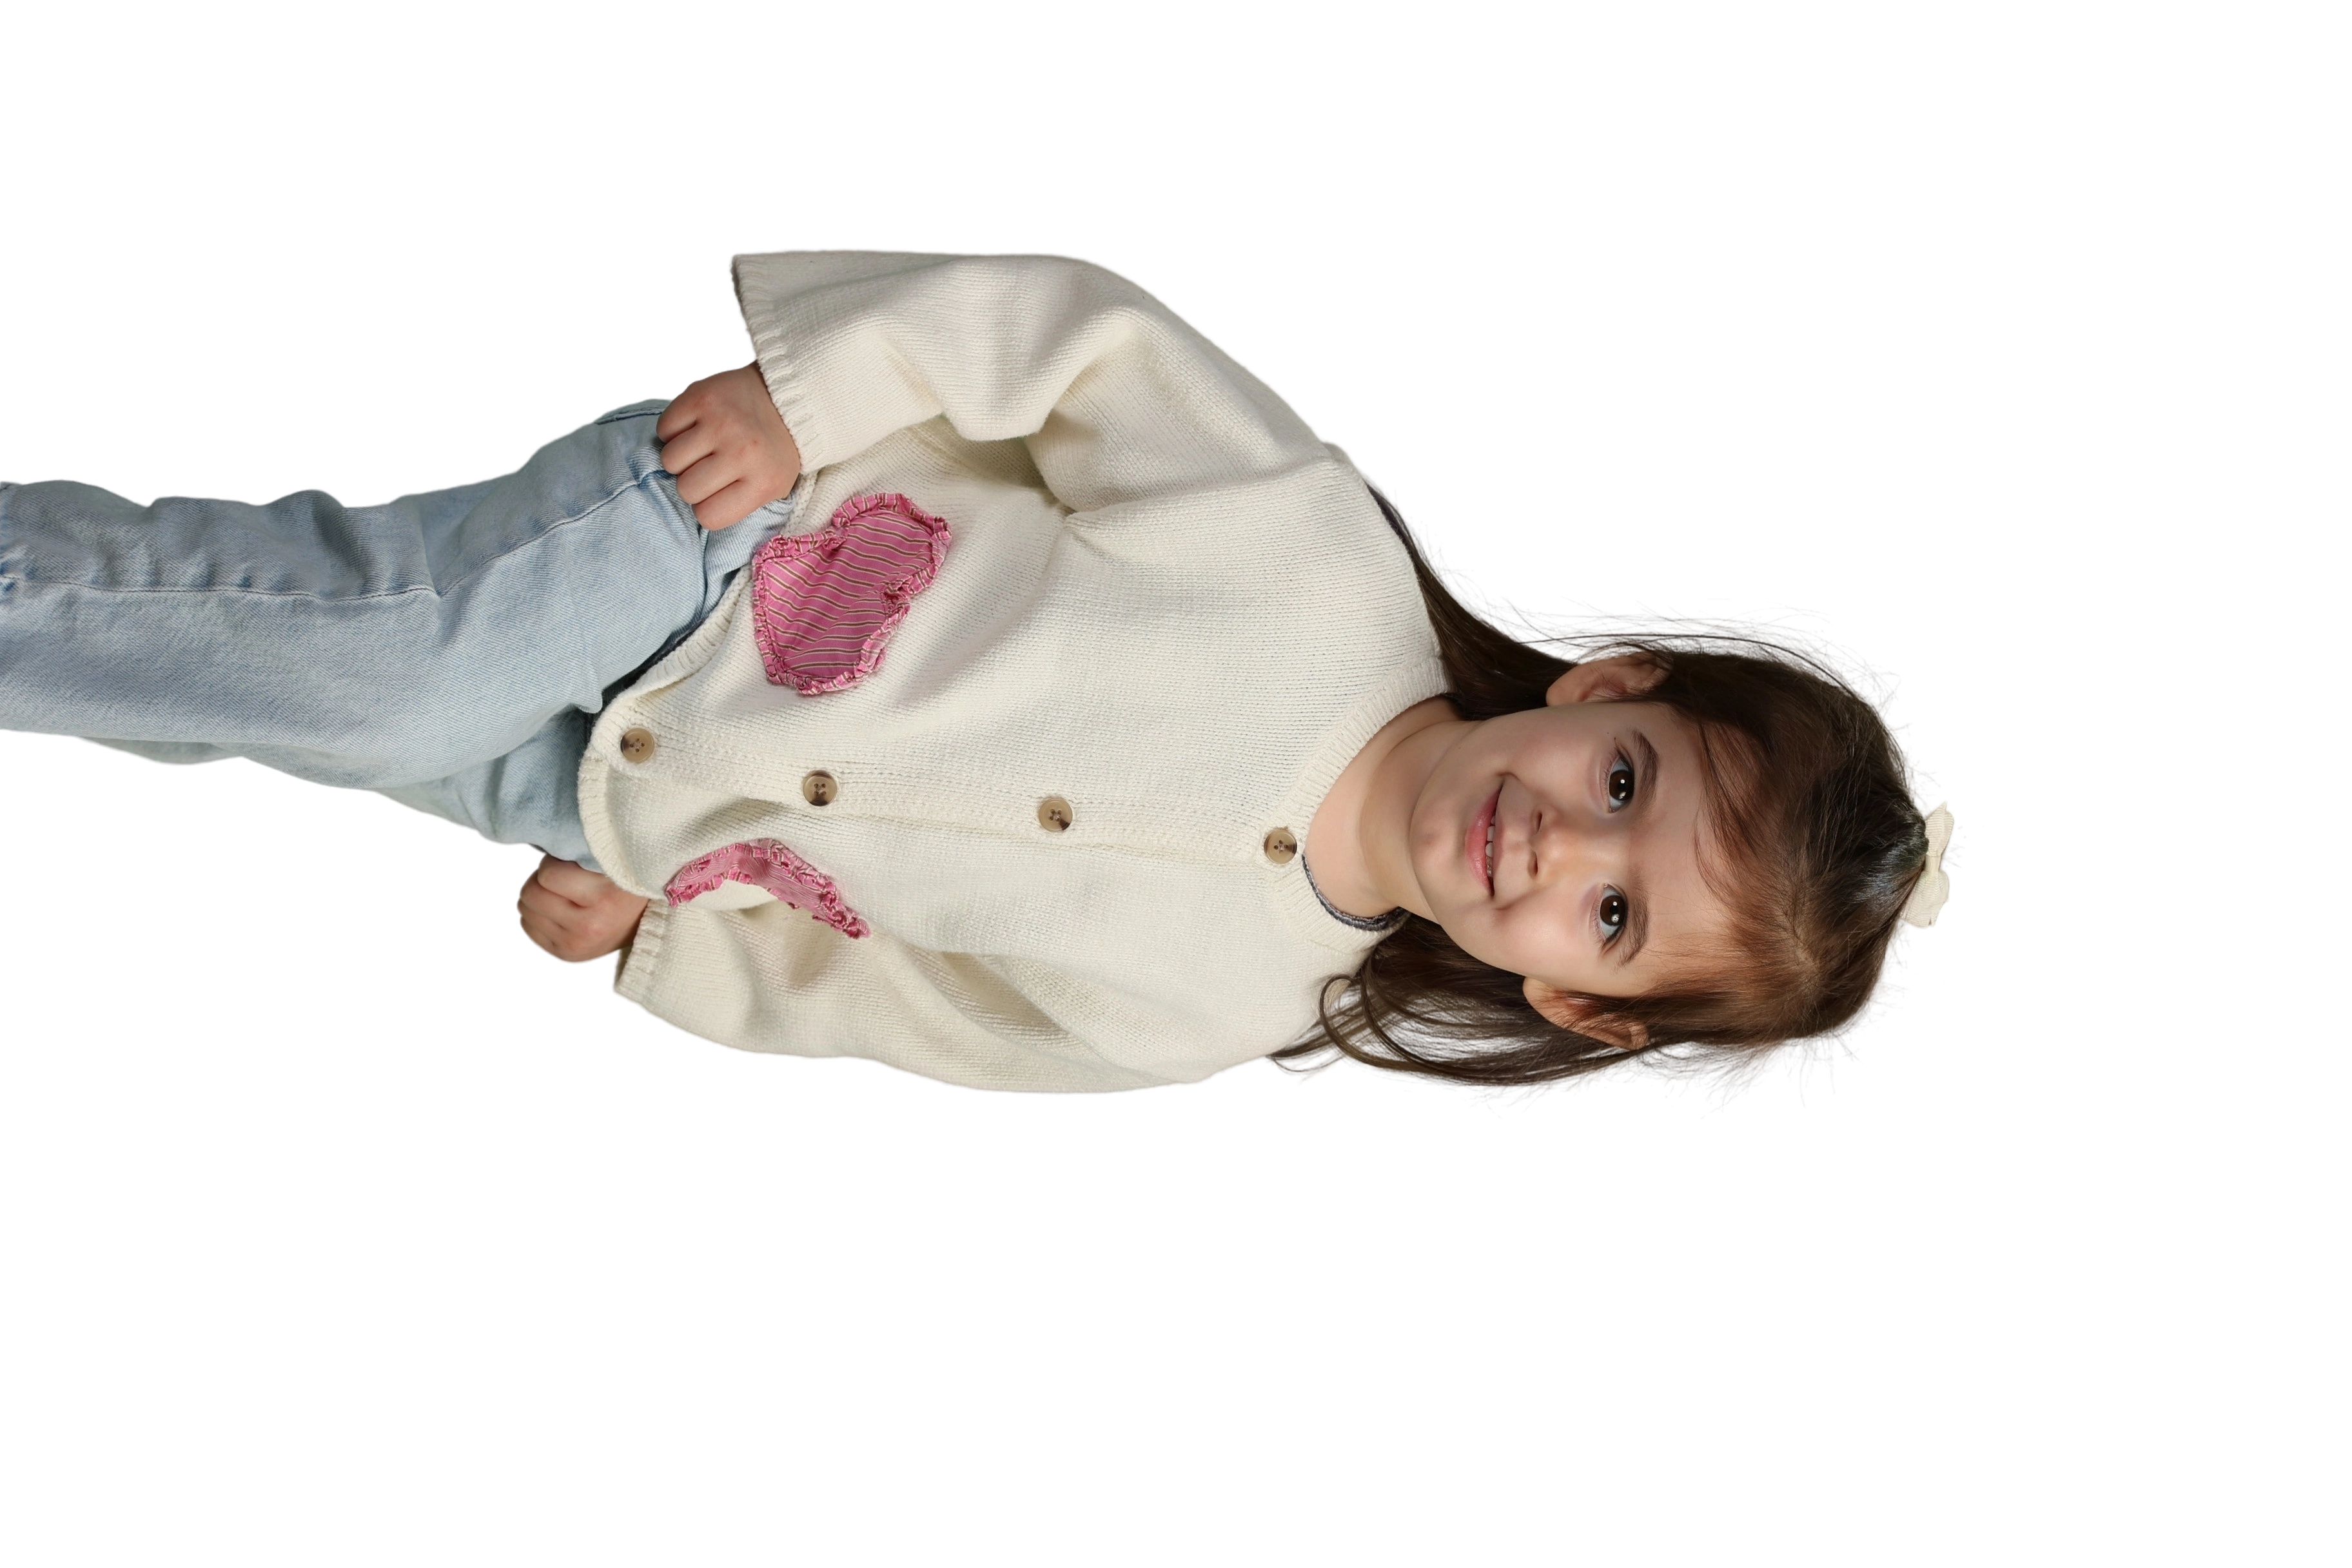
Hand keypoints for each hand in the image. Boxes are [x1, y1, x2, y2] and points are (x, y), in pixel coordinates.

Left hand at [516, 852, 650, 968]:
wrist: (646, 920)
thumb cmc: (623, 882)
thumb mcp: (610, 862)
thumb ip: (580, 850)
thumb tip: (541, 844)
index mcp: (604, 900)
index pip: (547, 875)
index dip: (556, 864)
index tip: (574, 866)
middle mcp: (588, 929)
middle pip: (530, 895)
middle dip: (543, 882)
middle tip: (565, 881)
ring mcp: (576, 947)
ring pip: (525, 913)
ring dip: (540, 899)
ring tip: (564, 897)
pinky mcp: (566, 956)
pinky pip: (529, 929)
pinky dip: (539, 917)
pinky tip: (559, 913)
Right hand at [656, 363, 802, 530]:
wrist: (788, 399)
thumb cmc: (775, 450)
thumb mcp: (774, 488)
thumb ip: (740, 505)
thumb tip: (698, 514)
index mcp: (762, 482)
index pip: (709, 517)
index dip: (707, 507)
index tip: (716, 493)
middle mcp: (741, 452)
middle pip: (686, 489)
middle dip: (692, 482)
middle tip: (708, 467)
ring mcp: (720, 422)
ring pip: (670, 460)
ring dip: (680, 457)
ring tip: (701, 447)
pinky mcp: (700, 397)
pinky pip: (664, 428)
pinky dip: (673, 430)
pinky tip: (694, 427)